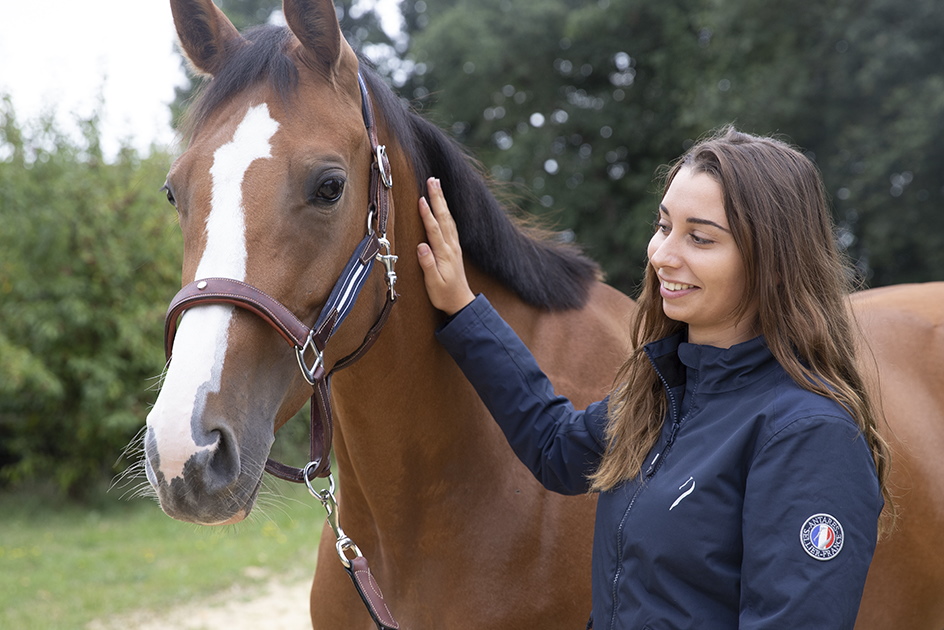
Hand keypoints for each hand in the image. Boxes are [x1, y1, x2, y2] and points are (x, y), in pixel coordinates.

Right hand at [417, 177, 475, 315]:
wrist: (461, 302)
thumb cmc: (445, 295)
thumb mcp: (434, 284)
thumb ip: (428, 265)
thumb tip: (421, 246)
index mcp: (444, 254)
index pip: (434, 230)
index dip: (427, 214)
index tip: (421, 199)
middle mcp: (451, 246)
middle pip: (444, 217)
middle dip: (438, 198)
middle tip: (432, 180)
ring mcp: (454, 246)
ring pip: (448, 218)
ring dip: (442, 201)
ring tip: (436, 185)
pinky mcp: (455, 248)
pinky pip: (451, 225)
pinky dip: (447, 212)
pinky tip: (444, 205)